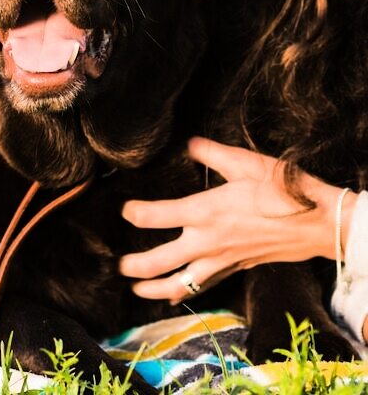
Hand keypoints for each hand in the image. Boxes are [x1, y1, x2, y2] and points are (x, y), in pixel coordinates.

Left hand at [119, 137, 356, 302]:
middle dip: (136, 265)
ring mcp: (221, 259)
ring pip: (180, 282)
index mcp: (206, 211)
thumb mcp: (245, 162)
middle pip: (161, 260)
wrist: (317, 223)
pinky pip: (203, 285)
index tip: (124, 210)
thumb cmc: (283, 190)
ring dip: (154, 288)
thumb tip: (189, 143)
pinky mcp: (234, 267)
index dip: (135, 213)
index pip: (157, 216)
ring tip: (136, 289)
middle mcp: (208, 240)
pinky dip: (185, 291)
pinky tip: (174, 293)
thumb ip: (211, 153)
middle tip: (118, 264)